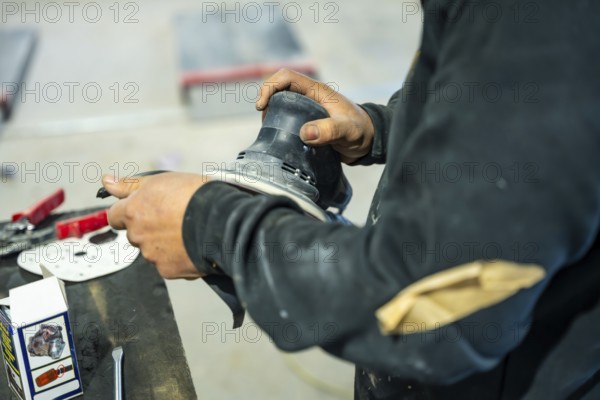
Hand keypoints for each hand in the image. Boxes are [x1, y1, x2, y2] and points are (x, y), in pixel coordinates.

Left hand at [102, 172, 206, 279]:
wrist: (221, 220)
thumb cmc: (193, 195)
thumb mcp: (160, 180)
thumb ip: (129, 185)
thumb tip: (106, 182)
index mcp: (132, 212)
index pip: (115, 215)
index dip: (129, 211)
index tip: (144, 209)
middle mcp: (137, 236)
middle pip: (135, 234)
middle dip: (149, 228)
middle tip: (173, 218)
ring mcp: (152, 255)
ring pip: (152, 251)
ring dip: (164, 244)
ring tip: (188, 231)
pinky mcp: (168, 271)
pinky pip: (169, 265)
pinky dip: (178, 258)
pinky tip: (194, 245)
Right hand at [256, 68, 374, 163]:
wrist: (370, 141)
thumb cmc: (361, 132)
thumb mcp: (347, 132)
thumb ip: (329, 131)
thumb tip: (305, 133)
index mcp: (318, 91)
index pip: (287, 77)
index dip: (270, 87)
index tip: (262, 107)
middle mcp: (311, 96)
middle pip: (280, 88)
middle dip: (267, 101)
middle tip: (265, 122)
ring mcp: (308, 108)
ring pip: (282, 102)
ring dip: (272, 113)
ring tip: (270, 130)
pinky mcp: (308, 120)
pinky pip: (288, 116)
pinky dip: (279, 123)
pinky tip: (279, 136)